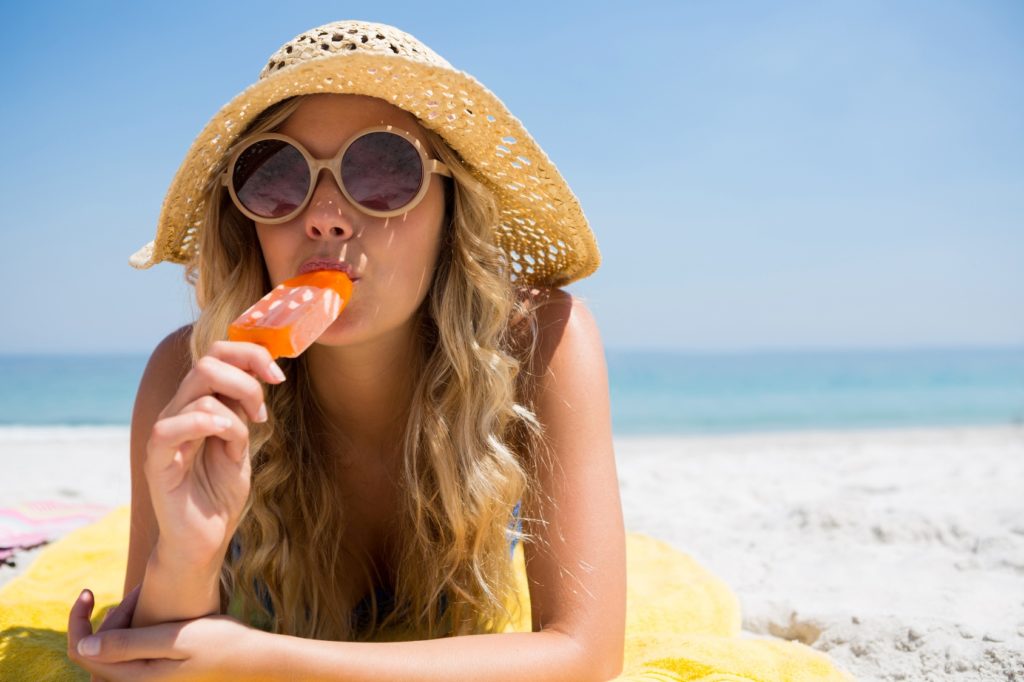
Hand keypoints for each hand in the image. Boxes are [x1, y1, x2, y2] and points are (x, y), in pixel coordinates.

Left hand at [68, 587, 264, 681]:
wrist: (252, 658)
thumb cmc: (218, 644)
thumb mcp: (173, 639)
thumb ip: (128, 644)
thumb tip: (82, 646)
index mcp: (133, 677)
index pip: (82, 652)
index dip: (76, 622)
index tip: (87, 591)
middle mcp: (136, 681)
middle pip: (97, 648)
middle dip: (109, 616)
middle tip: (138, 592)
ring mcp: (147, 676)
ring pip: (115, 647)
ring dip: (123, 619)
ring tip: (149, 595)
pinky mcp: (158, 669)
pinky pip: (131, 648)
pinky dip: (135, 626)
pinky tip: (155, 608)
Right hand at [146, 340, 284, 566]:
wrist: (205, 538)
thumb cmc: (221, 491)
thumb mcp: (241, 441)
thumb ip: (243, 409)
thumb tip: (261, 371)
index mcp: (198, 402)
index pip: (217, 353)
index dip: (250, 354)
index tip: (278, 376)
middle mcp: (178, 410)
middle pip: (208, 362)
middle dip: (247, 381)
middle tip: (261, 413)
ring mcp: (165, 433)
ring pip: (200, 391)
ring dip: (235, 412)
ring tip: (244, 440)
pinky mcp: (156, 460)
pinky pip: (170, 427)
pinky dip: (204, 424)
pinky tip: (225, 438)